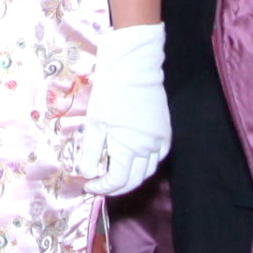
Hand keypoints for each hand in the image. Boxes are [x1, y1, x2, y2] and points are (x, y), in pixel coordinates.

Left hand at [86, 23, 171, 196]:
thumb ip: (91, 152)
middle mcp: (149, 148)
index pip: (117, 180)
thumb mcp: (95, 122)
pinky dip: (147, 164)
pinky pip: (158, 156)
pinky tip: (135, 159)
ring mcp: (160, 139)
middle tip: (99, 185)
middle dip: (115, 187)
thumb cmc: (111, 92)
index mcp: (130, 147)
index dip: (101, 187)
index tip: (87, 184)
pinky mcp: (165, 130)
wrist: (134, 65)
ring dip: (132, 177)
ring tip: (115, 174)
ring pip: (148, 170)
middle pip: (134, 180)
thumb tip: (88, 174)